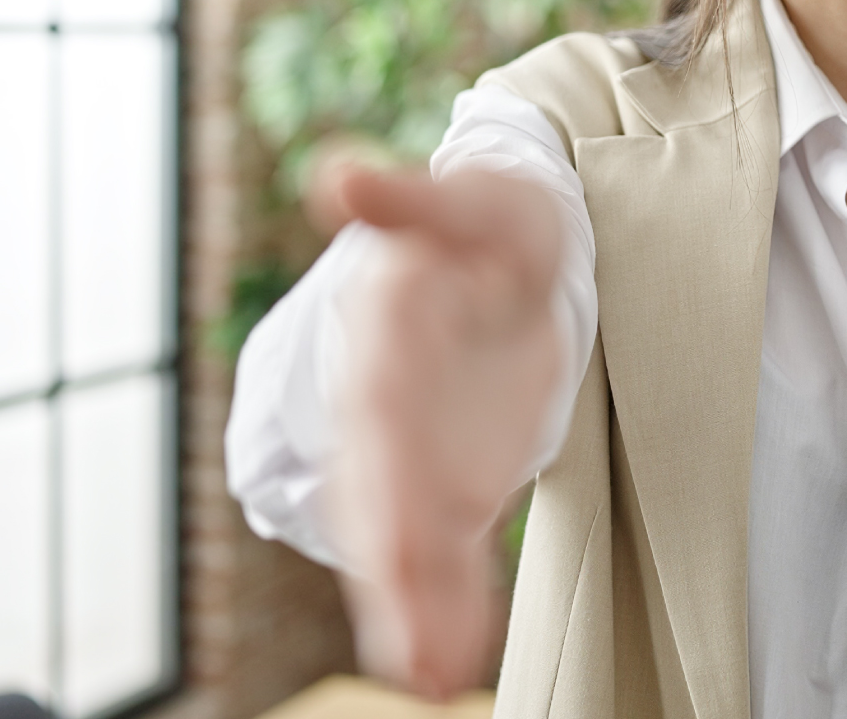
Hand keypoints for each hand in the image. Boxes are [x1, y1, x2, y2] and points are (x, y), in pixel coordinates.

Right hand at [316, 158, 564, 699]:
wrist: (508, 250)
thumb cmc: (488, 220)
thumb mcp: (470, 199)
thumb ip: (412, 200)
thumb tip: (338, 176)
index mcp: (384, 342)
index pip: (376, 415)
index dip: (382, 478)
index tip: (389, 543)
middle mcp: (385, 413)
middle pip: (380, 498)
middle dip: (393, 573)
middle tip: (409, 649)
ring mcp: (414, 457)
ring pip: (403, 541)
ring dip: (414, 608)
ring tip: (429, 675)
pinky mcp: (453, 485)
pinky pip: (445, 553)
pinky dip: (447, 606)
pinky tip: (448, 666)